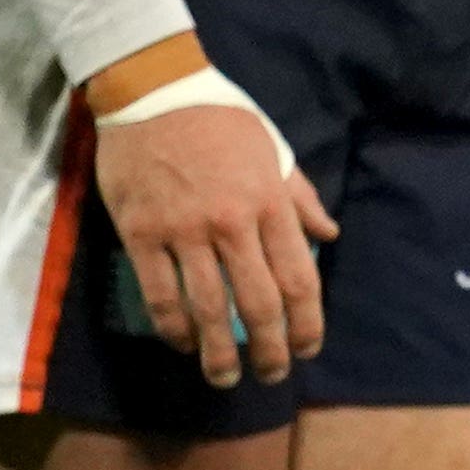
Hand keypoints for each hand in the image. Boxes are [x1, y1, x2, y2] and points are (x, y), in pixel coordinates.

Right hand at [84, 39, 333, 384]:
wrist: (153, 91)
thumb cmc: (220, 119)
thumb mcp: (273, 148)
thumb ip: (299, 196)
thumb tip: (329, 233)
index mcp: (271, 202)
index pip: (300, 278)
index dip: (308, 323)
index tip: (308, 349)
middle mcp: (233, 223)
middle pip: (258, 304)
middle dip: (270, 350)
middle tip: (271, 375)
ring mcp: (184, 230)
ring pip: (206, 309)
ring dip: (218, 354)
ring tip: (224, 378)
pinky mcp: (140, 233)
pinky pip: (159, 294)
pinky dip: (173, 328)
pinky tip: (183, 343)